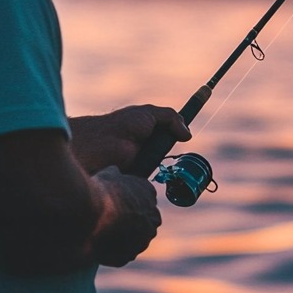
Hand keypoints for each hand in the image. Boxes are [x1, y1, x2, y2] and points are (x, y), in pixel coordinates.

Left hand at [70, 105, 190, 173]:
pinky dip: (158, 173)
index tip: (191, 134)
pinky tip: (152, 166)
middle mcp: (148, 145)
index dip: (181, 133)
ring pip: (165, 165)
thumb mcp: (150, 113)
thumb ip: (172, 118)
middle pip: (170, 150)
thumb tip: (188, 135)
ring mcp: (144, 161)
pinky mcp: (139, 176)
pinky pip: (156, 178)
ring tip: (157, 152)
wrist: (102, 142)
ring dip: (166, 161)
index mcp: (150, 130)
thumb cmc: (122, 124)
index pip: (170, 133)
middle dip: (176, 148)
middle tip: (179, 143)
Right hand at [89, 166, 161, 266]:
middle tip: (108, 221)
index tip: (115, 204)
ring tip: (100, 233)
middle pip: (141, 221)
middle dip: (128, 222)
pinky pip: (121, 254)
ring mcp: (143, 239)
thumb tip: (115, 172)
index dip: (127, 201)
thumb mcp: (109, 174)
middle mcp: (153, 218)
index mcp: (149, 194)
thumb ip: (116, 175)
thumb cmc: (101, 190)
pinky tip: (97, 245)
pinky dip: (111, 252)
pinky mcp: (130, 256)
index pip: (143, 197)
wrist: (93, 213)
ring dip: (121, 238)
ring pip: (132, 240)